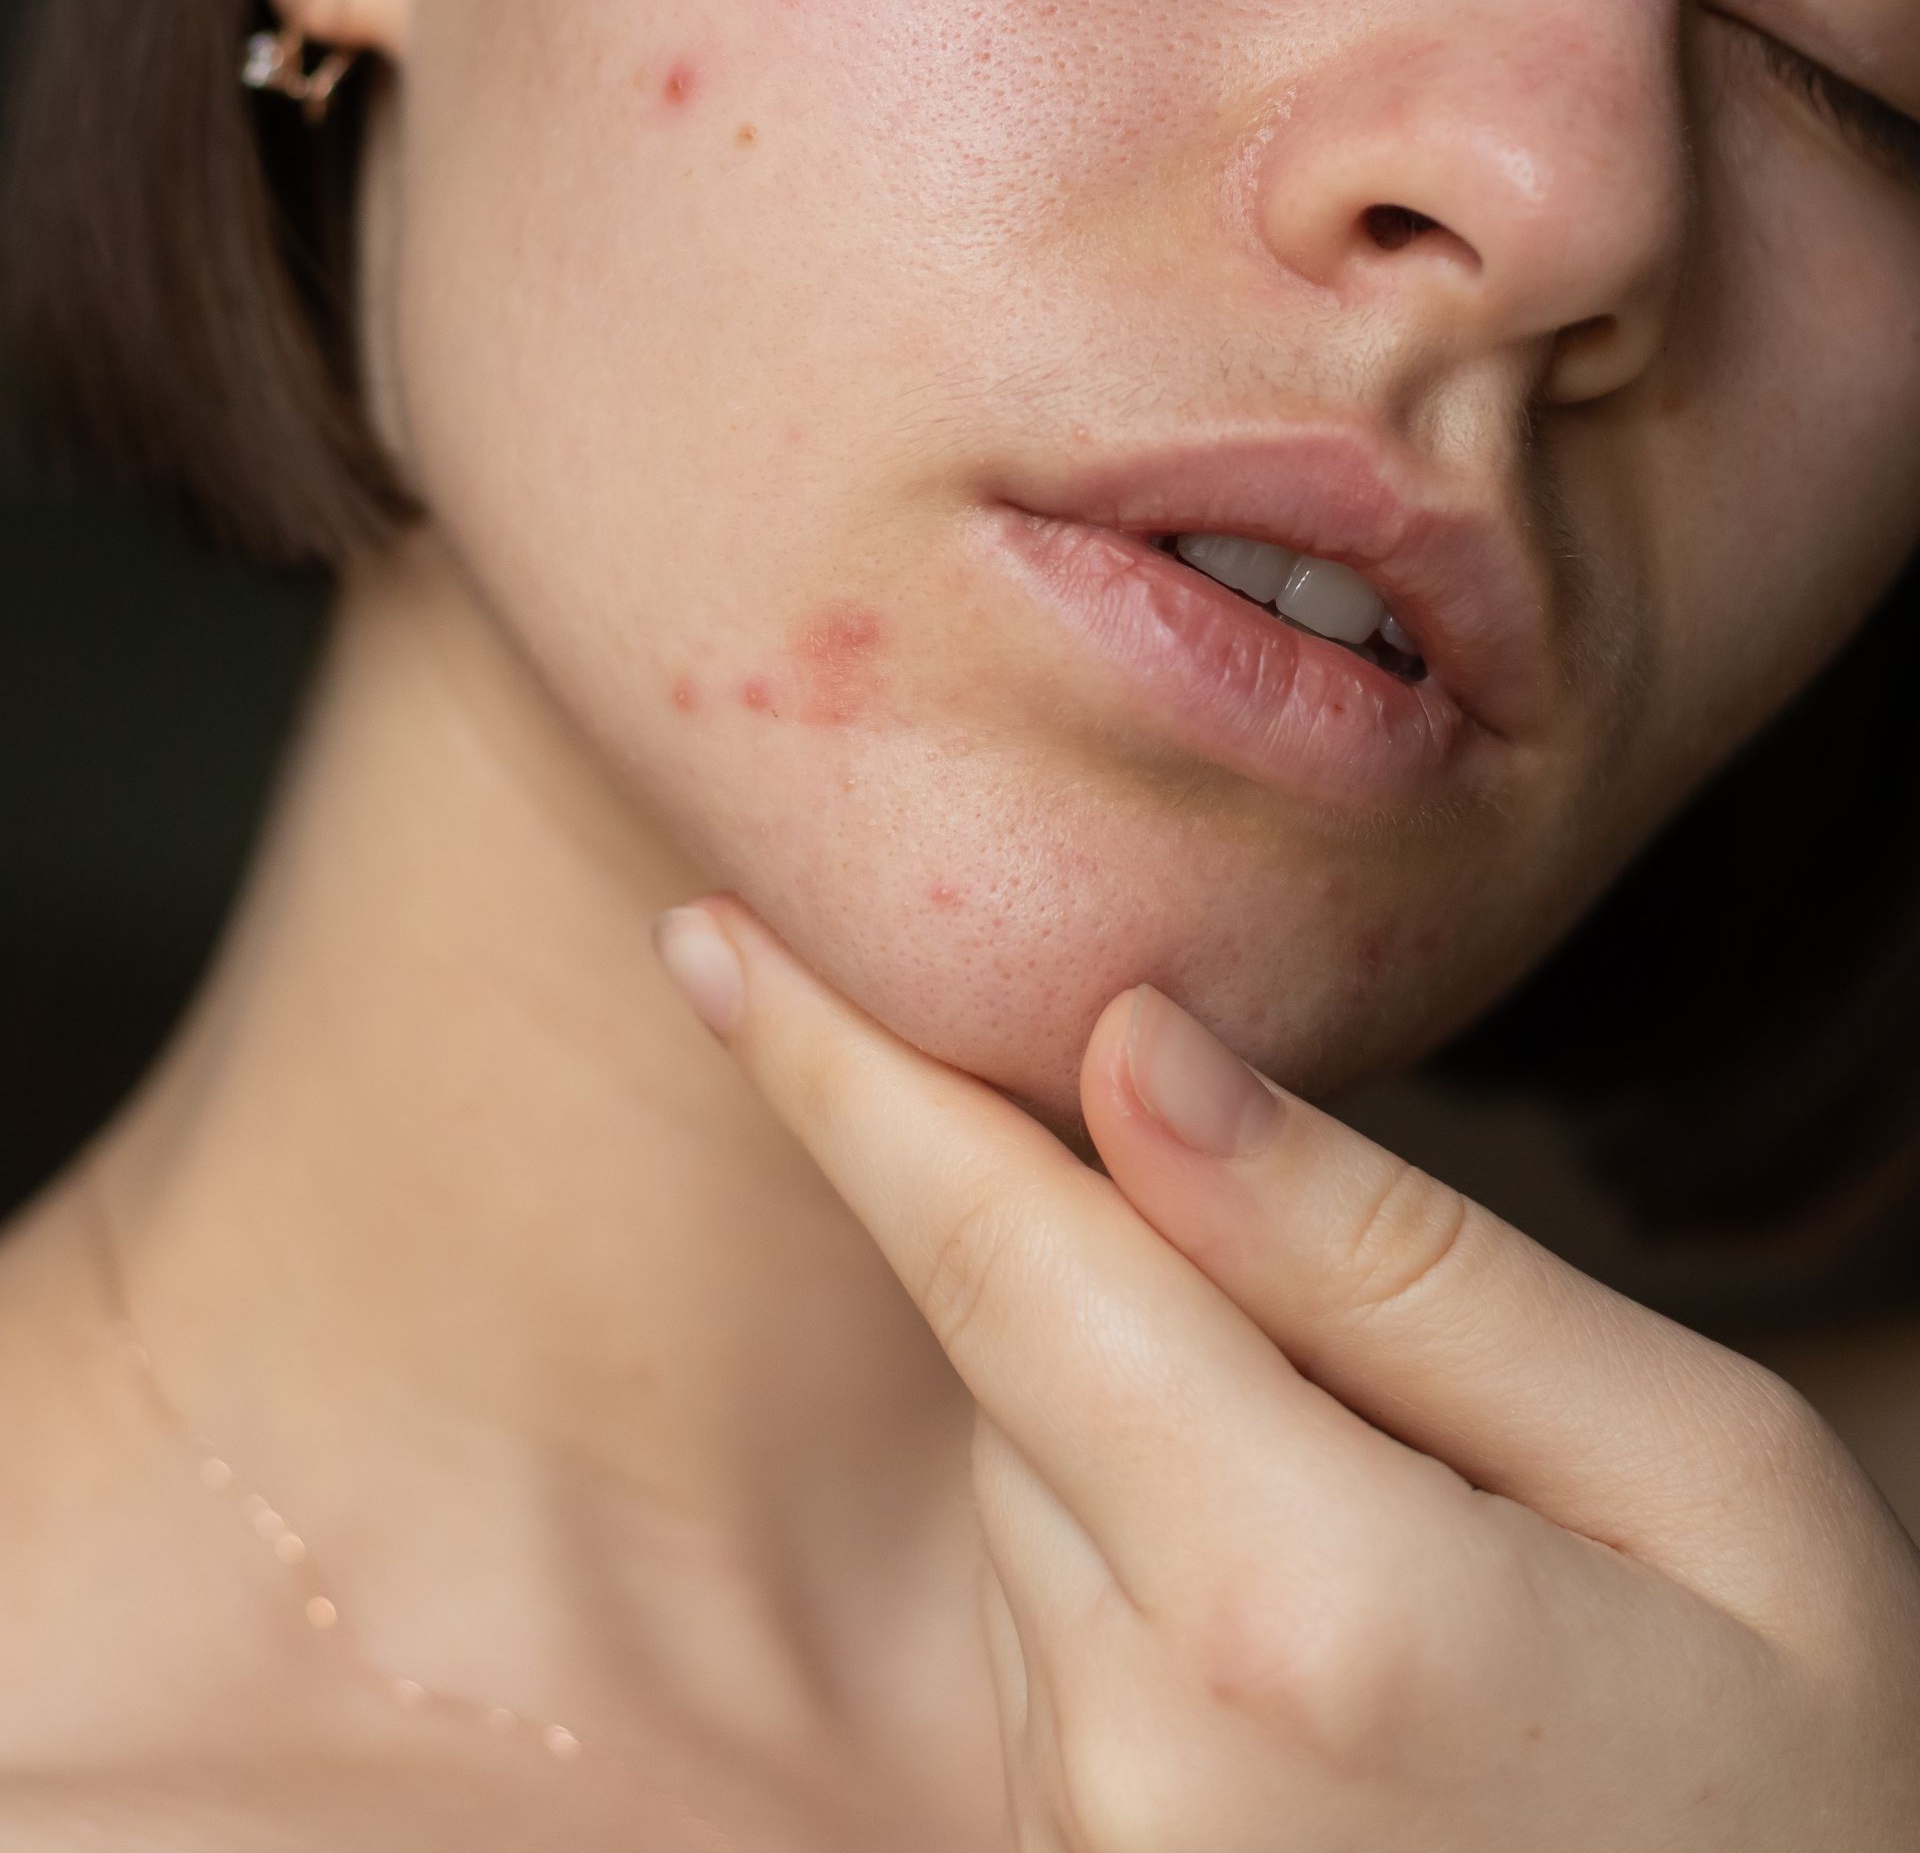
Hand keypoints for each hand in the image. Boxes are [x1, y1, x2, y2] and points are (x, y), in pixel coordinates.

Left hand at [653, 897, 1919, 1849]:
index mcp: (1304, 1607)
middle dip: (1137, 1271)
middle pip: (1018, 1358)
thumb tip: (1129, 1045)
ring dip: (1157, 1436)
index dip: (840, 1072)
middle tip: (1401, 1386)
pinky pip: (1045, 1632)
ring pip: (1024, 1488)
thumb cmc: (1811, 1778)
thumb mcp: (1695, 1468)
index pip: (1004, 1255)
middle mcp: (1139, 1754)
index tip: (707, 933)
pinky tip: (1345, 1662)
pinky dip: (1148, 1569)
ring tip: (1425, 1567)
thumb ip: (1391, 1256)